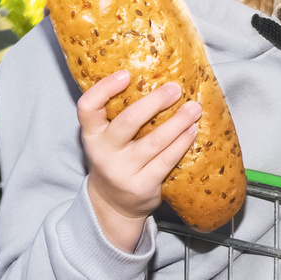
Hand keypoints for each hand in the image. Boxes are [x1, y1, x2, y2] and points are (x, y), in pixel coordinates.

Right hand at [77, 72, 199, 251]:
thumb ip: (116, 115)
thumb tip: (152, 79)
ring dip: (178, 122)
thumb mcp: (104, 139)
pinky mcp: (142, 185)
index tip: (126, 74)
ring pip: (154, 141)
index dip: (104, 88)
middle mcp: (103, 153)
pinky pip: (166, 160)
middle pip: (128, 122)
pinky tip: (192, 130)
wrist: (112, 205)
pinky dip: (182, 142)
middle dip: (154, 102)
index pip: (87, 107)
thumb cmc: (114, 160)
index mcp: (91, 135)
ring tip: (193, 108)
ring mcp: (122, 171)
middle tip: (174, 88)